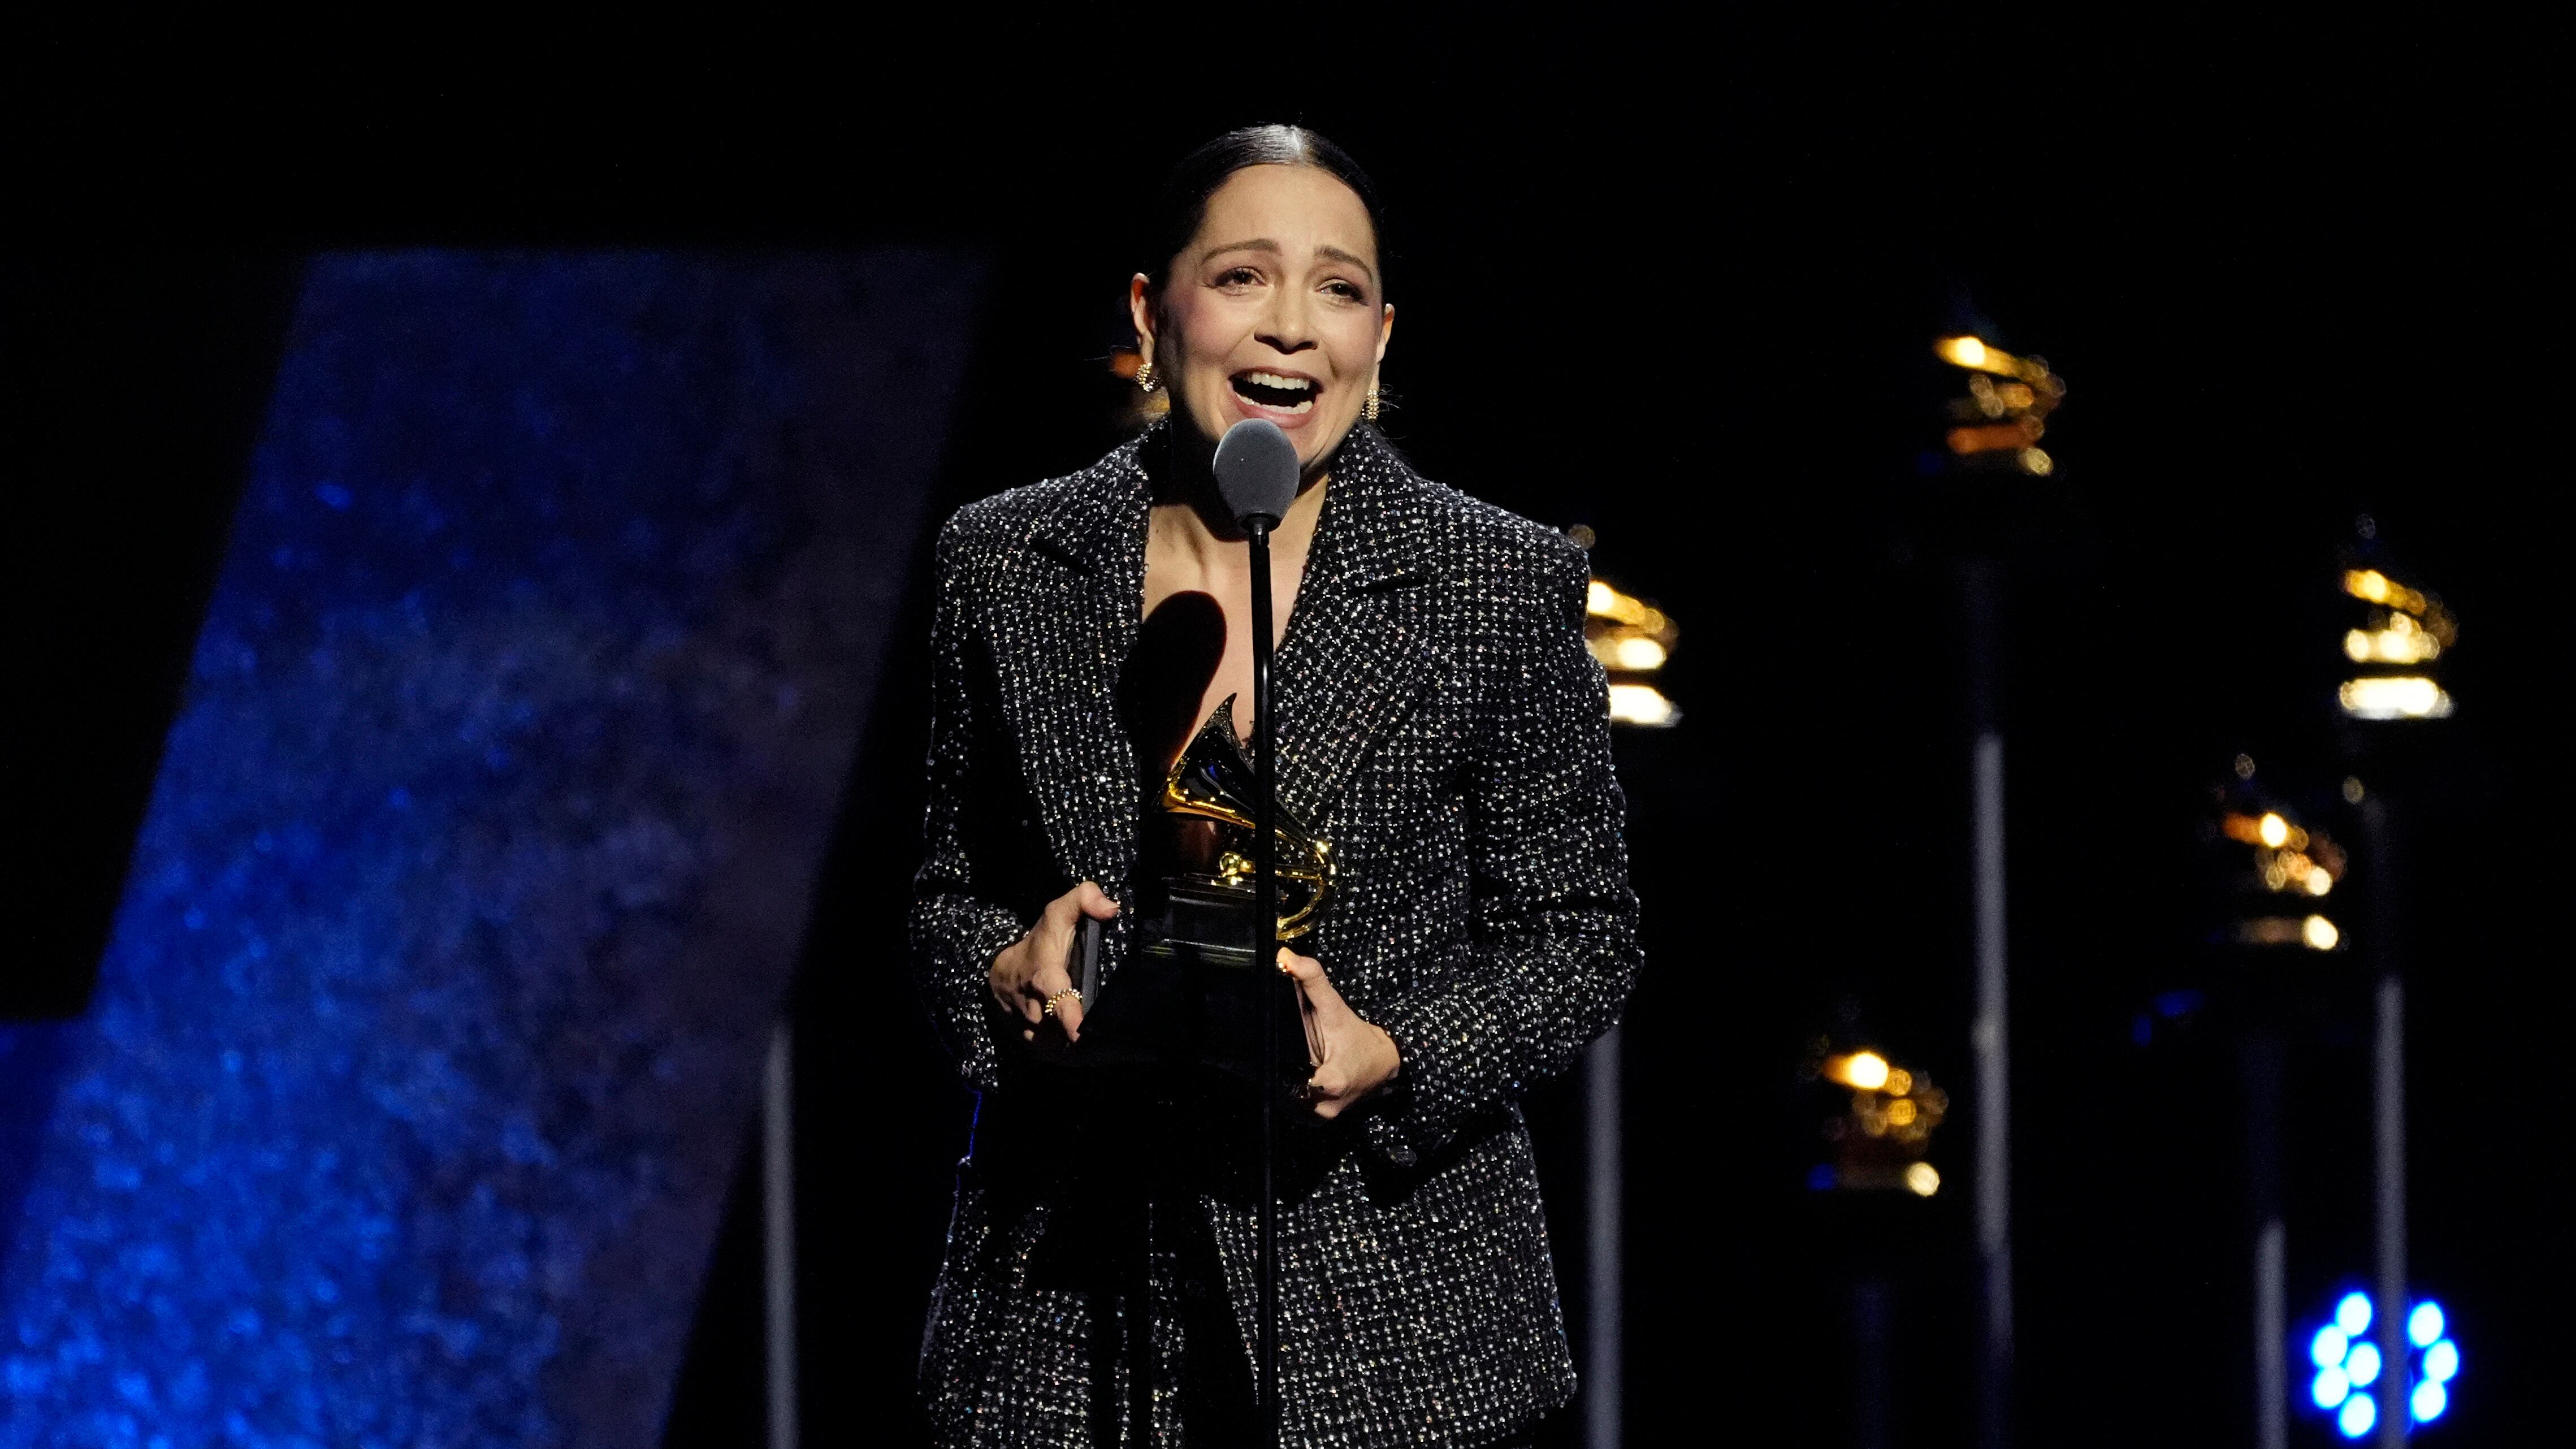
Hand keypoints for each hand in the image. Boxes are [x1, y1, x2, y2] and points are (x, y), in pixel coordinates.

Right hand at [990, 882, 1117, 1048]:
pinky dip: (1085, 1059)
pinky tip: (1110, 1054)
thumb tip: (1111, 908)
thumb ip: (1084, 900)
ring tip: (1125, 1047)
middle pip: (1069, 1034)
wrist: (999, 976)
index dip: (1070, 1019)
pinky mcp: (1038, 1049)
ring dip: (1095, 1053)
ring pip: (1069, 1053)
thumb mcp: (1056, 915)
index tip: (1082, 1033)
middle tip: (1132, 1042)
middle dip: (1097, 1040)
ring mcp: (1036, 1035)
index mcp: (1045, 980)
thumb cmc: (1037, 945)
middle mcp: (1038, 1013)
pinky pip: (1066, 1060)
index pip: (1057, 1002)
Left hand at [1277, 948, 1400, 1119]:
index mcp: (1329, 1082)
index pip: (1284, 1081)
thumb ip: (1312, 980)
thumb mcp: (1335, 1007)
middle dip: (1278, 1069)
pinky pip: (1296, 1109)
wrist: (1385, 1063)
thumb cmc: (1356, 1035)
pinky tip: (1298, 1076)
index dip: (1274, 1062)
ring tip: (1291, 1063)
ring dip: (1285, 1083)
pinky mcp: (1321, 1121)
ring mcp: (1322, 1118)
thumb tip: (1284, 956)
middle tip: (1284, 1052)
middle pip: (1281, 1090)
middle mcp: (1324, 1107)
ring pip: (1287, 1102)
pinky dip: (1294, 1094)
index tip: (1274, 1048)